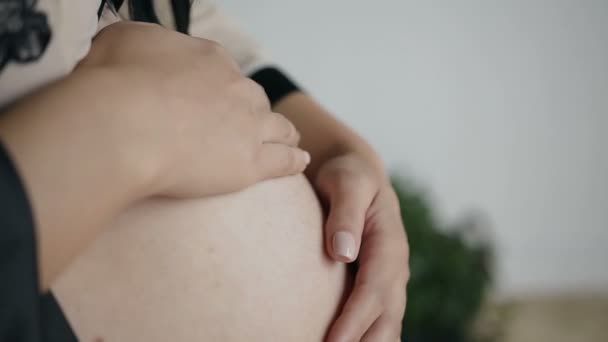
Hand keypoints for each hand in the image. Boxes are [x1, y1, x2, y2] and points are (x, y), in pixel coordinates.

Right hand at [81, 22, 309, 197]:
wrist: (125, 124)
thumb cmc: (115, 82)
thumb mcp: (123, 41)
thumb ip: (142, 46)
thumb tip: (141, 53)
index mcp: (210, 59)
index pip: (224, 72)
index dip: (221, 86)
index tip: (215, 98)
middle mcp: (237, 89)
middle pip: (254, 99)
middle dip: (253, 110)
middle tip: (249, 122)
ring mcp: (248, 125)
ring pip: (278, 128)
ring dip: (284, 133)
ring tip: (290, 140)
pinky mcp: (251, 162)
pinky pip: (283, 160)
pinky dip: (293, 159)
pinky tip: (300, 160)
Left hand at [315, 154, 408, 341]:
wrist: (356, 175)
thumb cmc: (347, 176)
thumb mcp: (347, 183)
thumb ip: (345, 214)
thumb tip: (343, 252)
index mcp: (389, 244)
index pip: (374, 290)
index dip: (355, 320)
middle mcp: (395, 268)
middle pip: (386, 317)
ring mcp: (389, 280)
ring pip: (387, 325)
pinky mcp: (377, 287)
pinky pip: (378, 321)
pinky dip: (367, 338)